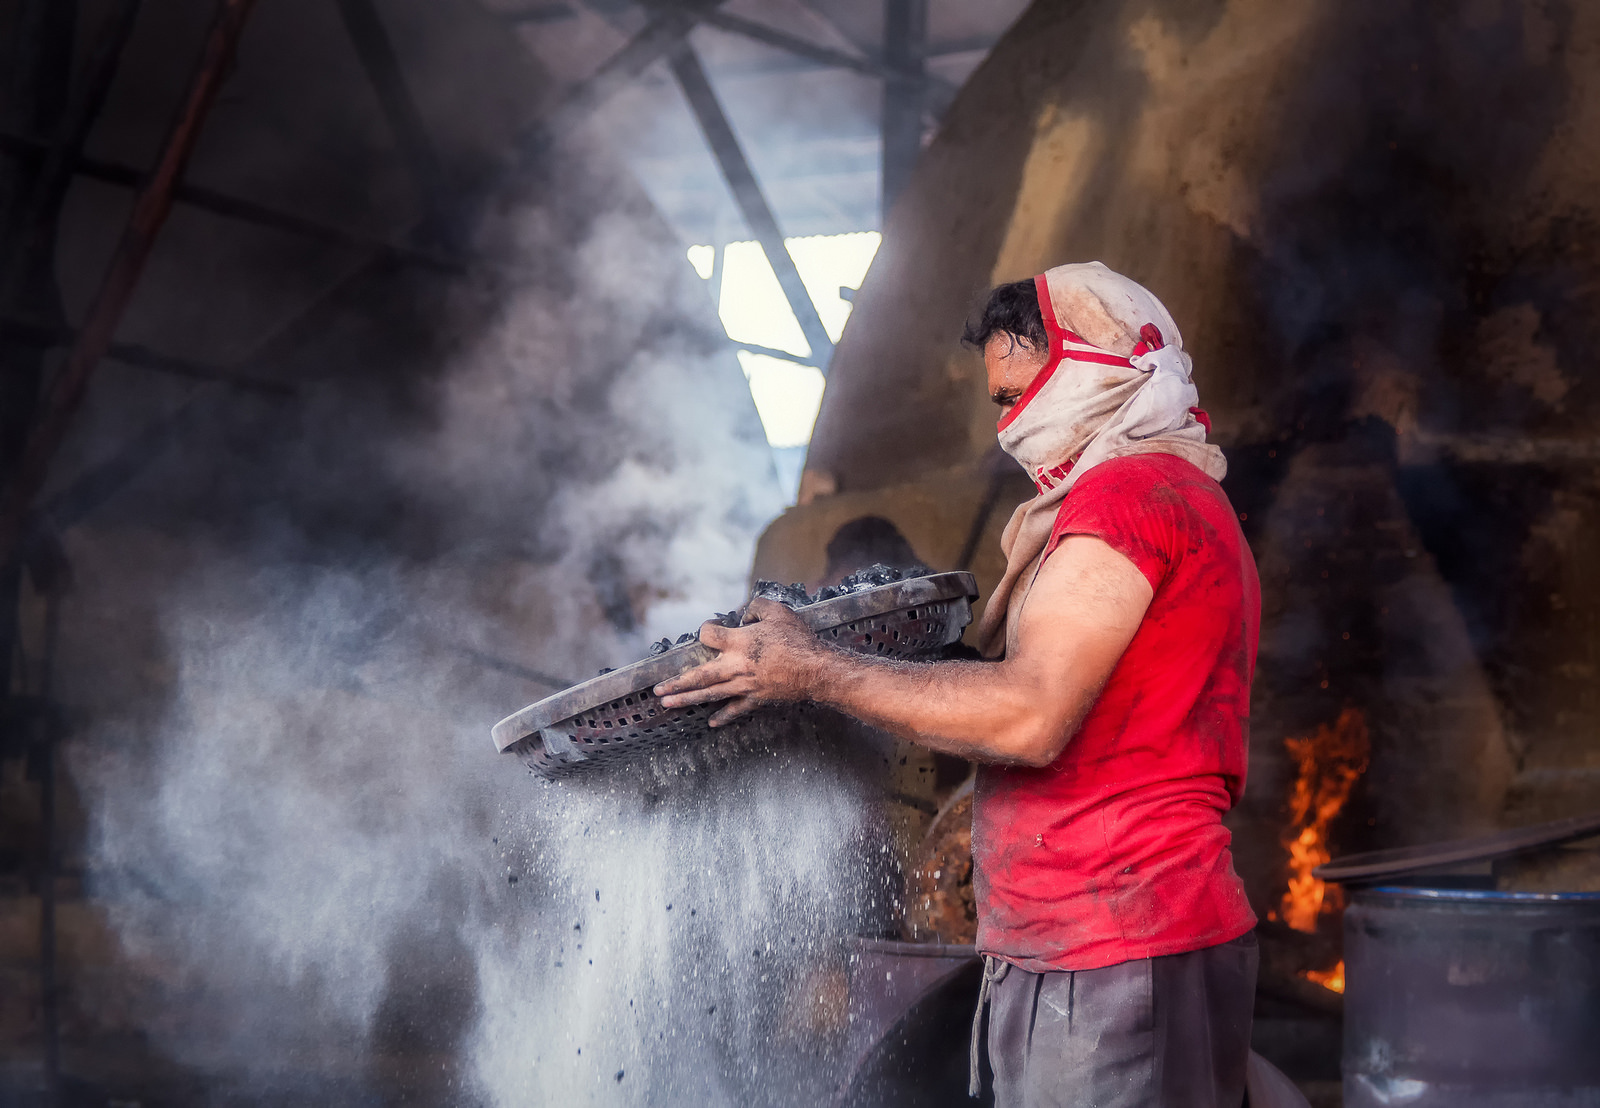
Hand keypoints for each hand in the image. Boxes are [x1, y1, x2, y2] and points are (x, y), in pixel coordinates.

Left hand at [653, 597, 826, 726]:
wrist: (816, 670)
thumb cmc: (798, 639)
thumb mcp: (778, 611)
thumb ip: (757, 607)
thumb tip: (745, 614)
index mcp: (739, 642)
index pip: (708, 635)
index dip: (707, 631)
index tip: (710, 632)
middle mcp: (736, 665)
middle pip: (698, 675)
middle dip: (676, 683)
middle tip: (658, 689)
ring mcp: (743, 685)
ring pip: (709, 694)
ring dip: (686, 699)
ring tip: (667, 703)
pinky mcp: (755, 699)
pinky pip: (734, 709)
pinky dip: (722, 716)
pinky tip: (711, 722)